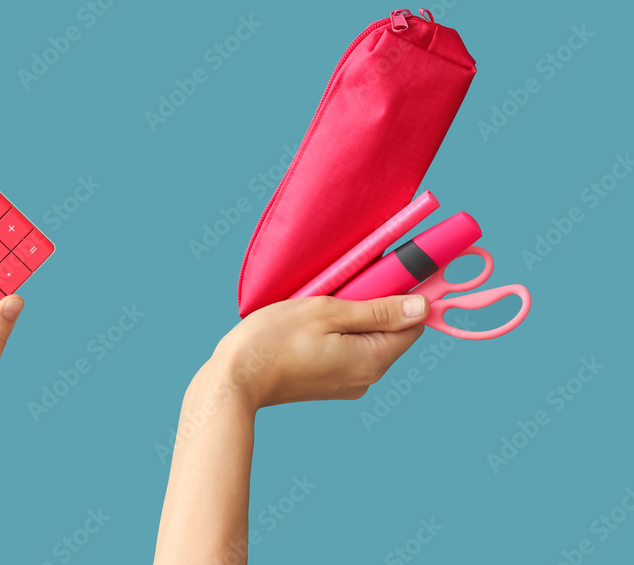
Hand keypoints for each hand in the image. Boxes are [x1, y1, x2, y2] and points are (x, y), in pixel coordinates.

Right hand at [153, 294, 430, 564]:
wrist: (235, 380)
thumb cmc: (273, 341)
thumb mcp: (327, 312)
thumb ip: (377, 309)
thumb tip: (422, 307)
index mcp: (372, 360)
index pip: (413, 324)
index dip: (405, 295)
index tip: (382, 275)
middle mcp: (367, 377)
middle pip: (389, 331)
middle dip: (373, 304)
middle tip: (339, 288)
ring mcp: (347, 383)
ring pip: (365, 339)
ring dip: (350, 318)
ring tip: (316, 307)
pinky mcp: (328, 383)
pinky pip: (346, 350)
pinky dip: (335, 333)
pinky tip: (308, 325)